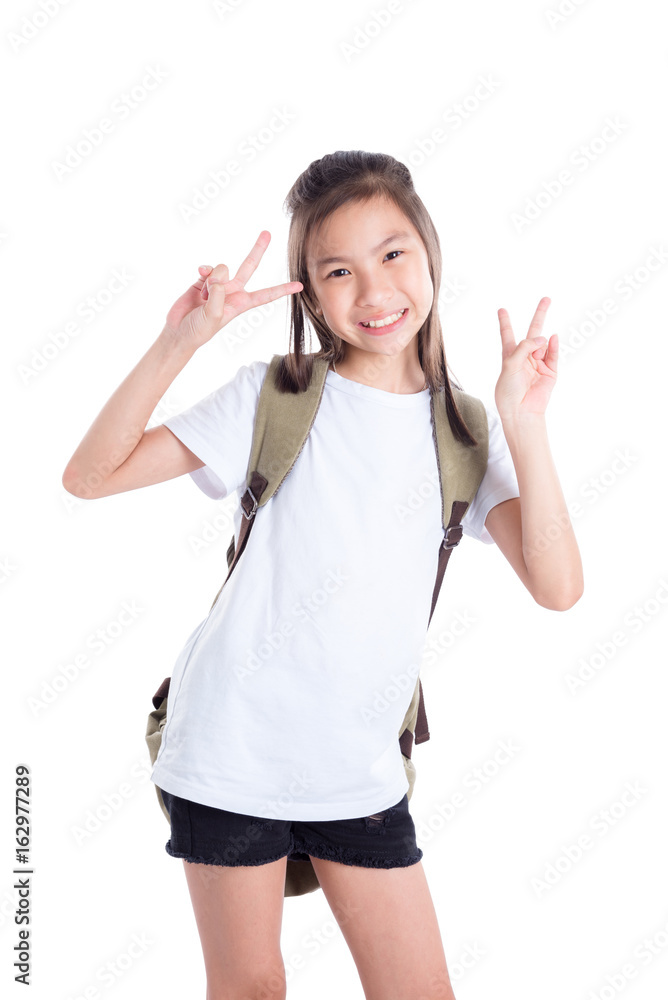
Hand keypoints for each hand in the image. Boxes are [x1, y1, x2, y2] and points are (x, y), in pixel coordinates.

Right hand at [163, 231, 302, 349]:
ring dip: (212, 279)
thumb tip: (217, 275)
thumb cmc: (199, 330)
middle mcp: (233, 291)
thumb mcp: (212, 316)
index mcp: (241, 304)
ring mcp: (218, 284)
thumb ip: (217, 294)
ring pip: (222, 267)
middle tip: (267, 233)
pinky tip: (200, 276)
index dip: (282, 290)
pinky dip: (204, 271)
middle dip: (257, 249)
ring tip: (203, 296)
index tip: (299, 286)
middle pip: (249, 266)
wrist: (179, 331)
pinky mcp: (203, 279)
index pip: (266, 295)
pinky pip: (208, 267)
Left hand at [494, 296, 557, 420]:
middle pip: (532, 332)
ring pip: (544, 344)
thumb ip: (524, 347)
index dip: (505, 322)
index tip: (502, 309)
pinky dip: (554, 346)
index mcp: (510, 356)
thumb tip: (544, 337)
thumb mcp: (509, 365)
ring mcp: (539, 364)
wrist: (520, 411)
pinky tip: (552, 338)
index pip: (508, 335)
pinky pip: (553, 355)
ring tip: (538, 346)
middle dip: (540, 315)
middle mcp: (525, 358)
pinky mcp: (550, 372)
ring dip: (541, 341)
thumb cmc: (509, 391)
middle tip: (546, 298)